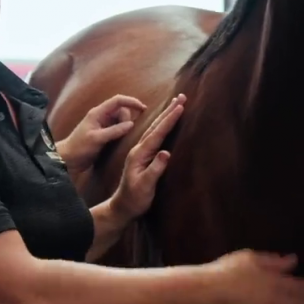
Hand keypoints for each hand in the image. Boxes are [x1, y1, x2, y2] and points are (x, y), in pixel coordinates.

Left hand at [58, 93, 148, 174]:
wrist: (67, 160)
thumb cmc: (79, 148)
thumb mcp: (97, 139)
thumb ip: (114, 130)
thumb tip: (131, 124)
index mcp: (98, 113)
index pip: (118, 100)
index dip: (131, 101)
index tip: (143, 108)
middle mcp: (101, 116)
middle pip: (121, 110)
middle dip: (128, 118)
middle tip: (126, 132)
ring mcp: (103, 125)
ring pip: (121, 119)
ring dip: (125, 125)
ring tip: (123, 138)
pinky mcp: (104, 134)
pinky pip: (118, 128)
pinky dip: (123, 131)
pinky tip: (122, 139)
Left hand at [110, 94, 185, 222]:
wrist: (122, 207)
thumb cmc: (135, 199)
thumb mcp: (145, 186)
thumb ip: (155, 169)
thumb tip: (166, 153)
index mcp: (140, 154)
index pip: (157, 133)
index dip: (169, 119)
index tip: (180, 106)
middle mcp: (139, 149)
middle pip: (156, 126)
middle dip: (169, 111)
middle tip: (181, 96)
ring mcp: (140, 152)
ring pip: (155, 129)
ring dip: (166, 115)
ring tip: (176, 104)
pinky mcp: (143, 156)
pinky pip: (154, 136)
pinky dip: (162, 126)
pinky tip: (165, 122)